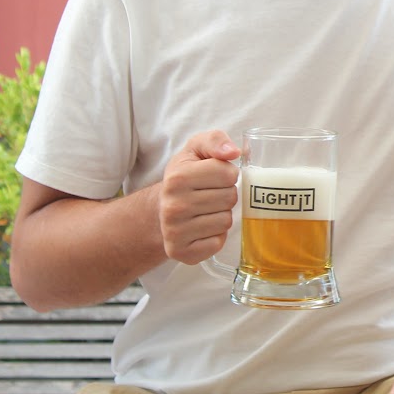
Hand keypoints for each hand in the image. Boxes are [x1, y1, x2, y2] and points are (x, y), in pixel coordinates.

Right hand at [159, 130, 239, 263]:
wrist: (161, 209)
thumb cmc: (185, 176)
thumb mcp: (196, 149)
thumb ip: (216, 140)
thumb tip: (233, 151)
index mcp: (177, 177)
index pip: (229, 174)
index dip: (227, 174)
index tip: (215, 177)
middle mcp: (173, 206)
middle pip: (230, 198)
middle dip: (225, 194)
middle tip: (209, 194)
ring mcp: (175, 232)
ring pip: (226, 221)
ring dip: (221, 215)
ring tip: (204, 210)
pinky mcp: (182, 253)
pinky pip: (218, 243)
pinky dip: (215, 236)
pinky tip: (201, 228)